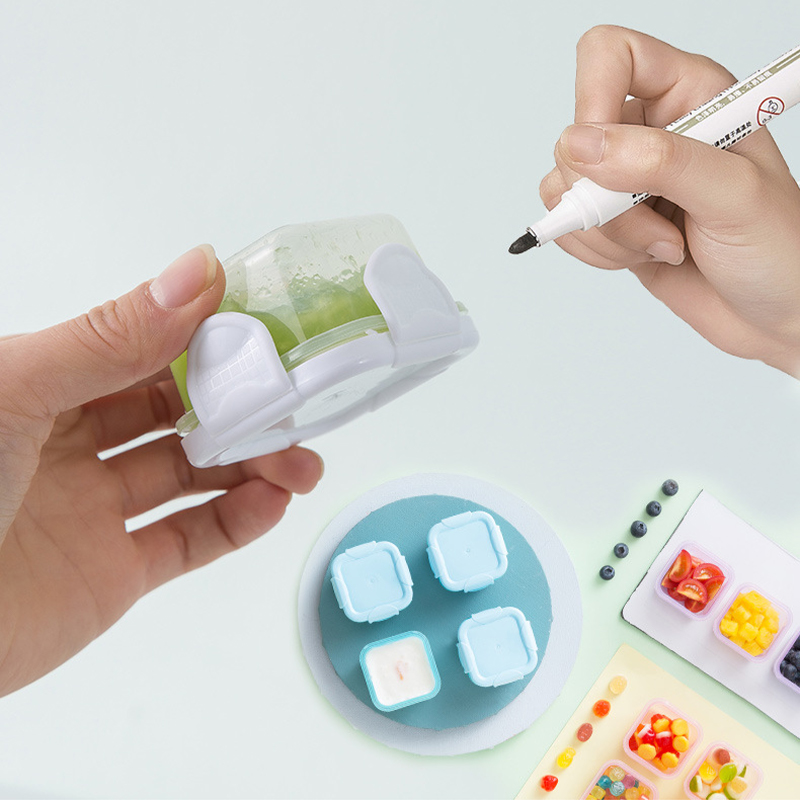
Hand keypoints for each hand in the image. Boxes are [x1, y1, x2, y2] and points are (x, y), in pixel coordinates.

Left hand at [0, 245, 322, 696]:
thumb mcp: (18, 391)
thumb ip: (111, 337)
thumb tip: (193, 273)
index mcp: (46, 387)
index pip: (146, 352)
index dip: (207, 342)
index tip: (265, 336)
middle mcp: (72, 445)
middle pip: (179, 416)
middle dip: (241, 408)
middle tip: (294, 404)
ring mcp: (94, 511)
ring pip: (193, 477)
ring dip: (253, 466)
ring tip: (301, 463)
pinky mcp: (111, 575)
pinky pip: (188, 542)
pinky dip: (236, 523)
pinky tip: (270, 504)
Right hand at [541, 26, 799, 375]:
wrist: (776, 312)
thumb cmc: (779, 250)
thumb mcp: (733, 196)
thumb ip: (660, 161)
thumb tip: (581, 144)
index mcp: (690, 94)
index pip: (608, 56)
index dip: (591, 101)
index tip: (606, 160)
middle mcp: (651, 129)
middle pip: (576, 137)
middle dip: (609, 199)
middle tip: (660, 226)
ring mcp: (626, 178)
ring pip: (565, 189)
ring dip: (607, 233)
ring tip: (663, 245)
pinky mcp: (611, 220)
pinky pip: (567, 225)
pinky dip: (596, 252)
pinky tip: (644, 257)